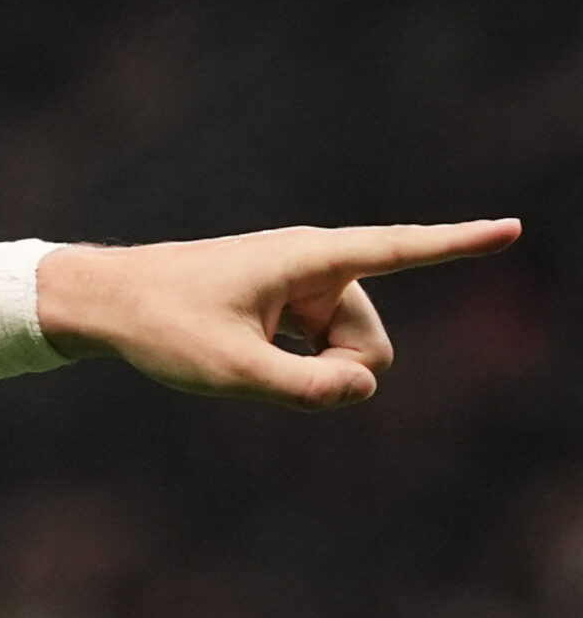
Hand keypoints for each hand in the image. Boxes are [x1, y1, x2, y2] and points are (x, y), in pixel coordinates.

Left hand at [38, 220, 522, 410]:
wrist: (104, 302)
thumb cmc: (162, 327)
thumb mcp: (231, 369)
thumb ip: (303, 386)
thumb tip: (363, 389)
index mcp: (307, 259)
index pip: (399, 250)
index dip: (459, 243)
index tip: (513, 228)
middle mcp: (311, 264)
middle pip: (370, 342)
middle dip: (342, 373)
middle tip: (266, 374)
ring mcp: (297, 284)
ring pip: (345, 351)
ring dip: (312, 373)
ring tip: (241, 361)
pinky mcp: (282, 303)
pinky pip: (318, 349)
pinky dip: (296, 367)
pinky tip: (249, 361)